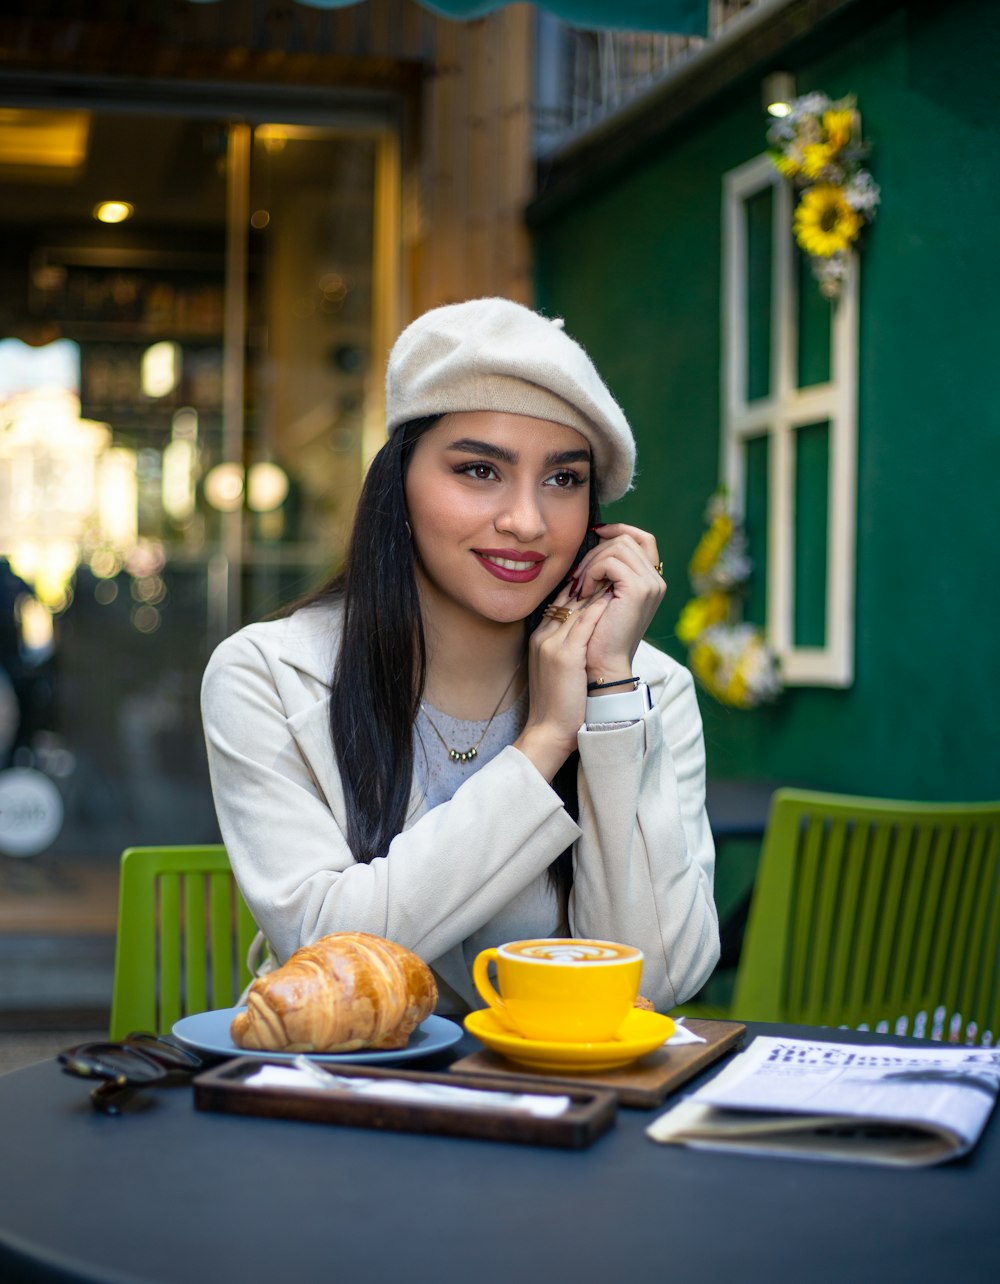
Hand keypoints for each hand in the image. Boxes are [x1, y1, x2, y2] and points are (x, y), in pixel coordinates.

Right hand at [513, 585, 612, 780]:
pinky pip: (583, 625)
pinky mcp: (565, 656)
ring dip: (597, 590)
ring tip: (617, 578)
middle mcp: (544, 635)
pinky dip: (598, 610)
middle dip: (591, 581)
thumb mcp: (557, 665)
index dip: (582, 585)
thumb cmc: (559, 701)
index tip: (602, 576)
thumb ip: (568, 641)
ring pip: (576, 605)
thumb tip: (591, 621)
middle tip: (613, 570)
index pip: (561, 600)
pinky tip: (613, 599)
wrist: (549, 731)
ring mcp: (552, 644)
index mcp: (541, 636)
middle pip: (568, 597)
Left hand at [567, 523, 664, 683]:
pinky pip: (611, 561)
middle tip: (577, 576)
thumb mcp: (603, 594)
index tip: (595, 534)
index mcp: (651, 580)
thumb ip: (607, 569)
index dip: (619, 529)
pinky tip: (583, 592)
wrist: (602, 664)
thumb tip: (596, 537)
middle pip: (626, 539)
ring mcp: (651, 584)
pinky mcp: (639, 590)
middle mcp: (656, 580)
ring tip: (580, 587)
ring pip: (617, 546)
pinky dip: (592, 571)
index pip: (642, 537)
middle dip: (596, 551)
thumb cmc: (597, 632)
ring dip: (591, 563)